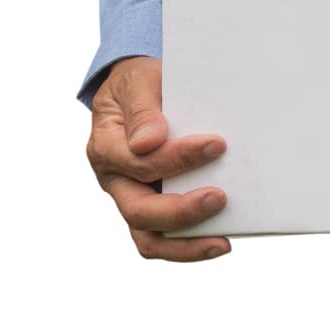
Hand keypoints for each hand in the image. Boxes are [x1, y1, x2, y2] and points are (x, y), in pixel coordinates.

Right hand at [85, 56, 230, 260]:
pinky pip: (164, 240)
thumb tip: (147, 143)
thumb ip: (142, 110)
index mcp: (106, 148)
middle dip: (180, 210)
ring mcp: (133, 199)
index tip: (217, 143)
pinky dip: (189, 246)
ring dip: (185, 245)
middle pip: (139, 211)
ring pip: (148, 238)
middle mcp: (116, 180)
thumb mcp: (138, 82)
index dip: (177, 157)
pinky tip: (221, 240)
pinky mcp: (154, 208)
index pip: (138, 162)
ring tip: (222, 242)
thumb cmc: (141, 86)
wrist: (141, 93)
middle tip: (220, 197)